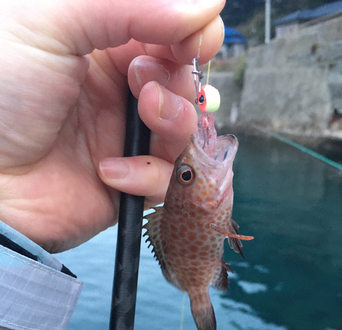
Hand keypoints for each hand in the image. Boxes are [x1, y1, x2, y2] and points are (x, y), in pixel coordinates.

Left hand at [0, 0, 223, 252]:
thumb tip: (207, 4)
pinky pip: (165, 180)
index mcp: (101, 47)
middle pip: (184, 83)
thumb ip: (129, 5)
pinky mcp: (128, 185)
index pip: (168, 34)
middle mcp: (118, 93)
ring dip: (175, 122)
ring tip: (145, 114)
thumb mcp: (51, 23)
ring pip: (185, 131)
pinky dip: (146, 176)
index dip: (192, 34)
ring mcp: (125, 139)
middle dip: (180, 80)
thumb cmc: (1, 93)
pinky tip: (108, 171)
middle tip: (146, 84)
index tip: (199, 39)